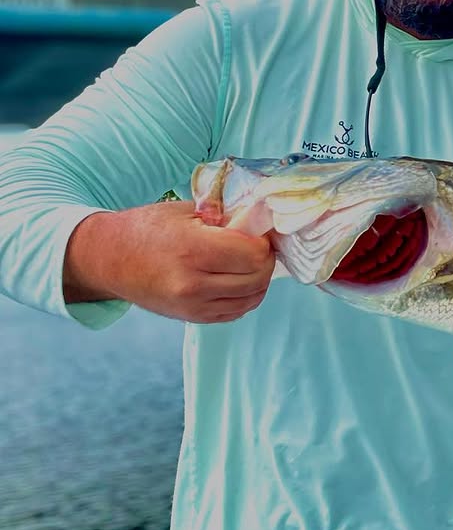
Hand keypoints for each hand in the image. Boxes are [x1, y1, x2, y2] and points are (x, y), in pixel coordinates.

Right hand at [64, 200, 274, 322]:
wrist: (110, 259)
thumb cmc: (147, 228)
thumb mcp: (187, 211)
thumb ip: (226, 216)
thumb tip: (262, 220)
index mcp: (193, 249)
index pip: (254, 253)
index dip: (263, 241)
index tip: (258, 231)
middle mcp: (193, 283)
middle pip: (258, 277)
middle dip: (266, 259)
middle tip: (258, 245)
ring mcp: (193, 306)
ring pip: (252, 298)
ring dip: (259, 280)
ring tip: (248, 262)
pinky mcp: (193, 318)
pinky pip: (237, 311)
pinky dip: (245, 296)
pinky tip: (237, 279)